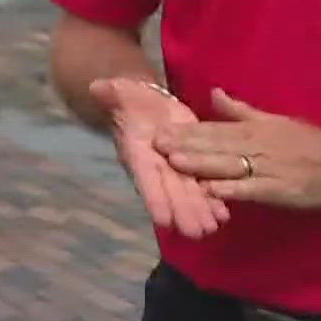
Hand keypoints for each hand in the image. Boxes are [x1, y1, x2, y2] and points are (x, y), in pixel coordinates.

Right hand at [91, 78, 229, 239]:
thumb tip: (96, 87)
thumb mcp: (121, 93)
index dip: (154, 198)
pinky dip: (212, 199)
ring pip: (188, 192)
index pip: (145, 177)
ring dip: (200, 211)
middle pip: (170, 192)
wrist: (145, 103)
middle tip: (197, 233)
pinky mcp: (191, 163)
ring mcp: (173, 168)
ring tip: (213, 228)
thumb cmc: (130, 99)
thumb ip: (112, 93)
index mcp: (137, 152)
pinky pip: (202, 184)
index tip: (163, 220)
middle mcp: (155, 166)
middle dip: (183, 212)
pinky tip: (225, 214)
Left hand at [154, 89, 320, 210]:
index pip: (214, 129)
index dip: (186, 131)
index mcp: (254, 129)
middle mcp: (257, 145)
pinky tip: (212, 190)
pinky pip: (252, 188)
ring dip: (202, 163)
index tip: (159, 131)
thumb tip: (214, 92)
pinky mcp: (280, 189)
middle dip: (186, 144)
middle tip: (156, 144)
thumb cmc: (307, 141)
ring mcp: (268, 167)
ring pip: (230, 164)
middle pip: (216, 145)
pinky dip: (232, 188)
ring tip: (174, 162)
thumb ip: (240, 110)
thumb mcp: (272, 120)